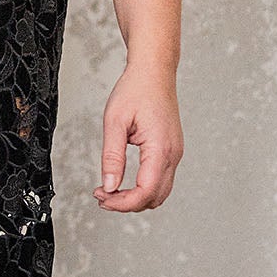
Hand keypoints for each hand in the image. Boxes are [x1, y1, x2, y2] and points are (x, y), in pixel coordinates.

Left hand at [94, 65, 183, 211]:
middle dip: (127, 203)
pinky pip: (161, 179)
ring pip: (160, 192)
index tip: (102, 197)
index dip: (122, 203)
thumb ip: (112, 157)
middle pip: (154, 197)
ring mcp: (174, 153)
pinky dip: (143, 187)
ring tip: (110, 190)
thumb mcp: (114, 122)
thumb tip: (109, 186)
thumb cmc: (136, 90)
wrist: (154, 72)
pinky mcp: (171, 150)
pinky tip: (124, 182)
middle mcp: (172, 154)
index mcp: (160, 148)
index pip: (145, 191)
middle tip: (102, 195)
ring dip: (136, 198)